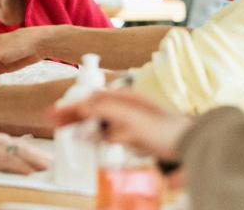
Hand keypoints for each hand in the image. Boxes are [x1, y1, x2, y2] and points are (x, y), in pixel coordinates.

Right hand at [51, 88, 191, 161]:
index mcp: (122, 97)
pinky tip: (96, 143)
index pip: (88, 101)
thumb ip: (102, 111)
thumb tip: (81, 113)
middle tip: (54, 123)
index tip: (52, 115)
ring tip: (68, 131)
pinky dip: (101, 138)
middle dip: (73, 116)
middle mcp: (125, 106)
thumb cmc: (162, 128)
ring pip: (101, 124)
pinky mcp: (138, 137)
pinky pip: (113, 136)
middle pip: (92, 111)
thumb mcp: (127, 117)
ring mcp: (132, 122)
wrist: (191, 145)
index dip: (69, 108)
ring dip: (85, 127)